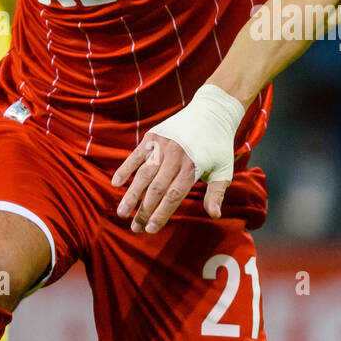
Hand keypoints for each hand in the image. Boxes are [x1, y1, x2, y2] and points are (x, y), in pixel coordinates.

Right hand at [112, 133, 227, 233]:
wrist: (212, 111)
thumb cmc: (218, 145)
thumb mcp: (224, 169)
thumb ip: (216, 193)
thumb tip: (214, 215)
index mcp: (192, 168)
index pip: (173, 196)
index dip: (161, 214)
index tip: (150, 229)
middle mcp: (176, 157)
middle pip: (156, 189)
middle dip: (144, 211)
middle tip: (134, 228)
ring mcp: (162, 146)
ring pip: (143, 174)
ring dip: (131, 195)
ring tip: (122, 212)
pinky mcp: (153, 136)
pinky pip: (136, 155)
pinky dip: (125, 168)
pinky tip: (116, 184)